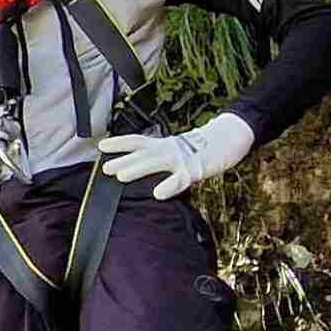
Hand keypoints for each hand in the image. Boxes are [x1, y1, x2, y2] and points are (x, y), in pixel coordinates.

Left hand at [96, 112, 255, 199]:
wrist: (229, 137)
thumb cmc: (200, 147)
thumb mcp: (176, 151)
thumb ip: (160, 159)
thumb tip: (138, 168)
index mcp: (163, 144)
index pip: (138, 141)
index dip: (120, 143)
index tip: (101, 146)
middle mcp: (169, 149)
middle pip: (142, 153)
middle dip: (123, 160)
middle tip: (105, 169)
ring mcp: (182, 158)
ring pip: (156, 162)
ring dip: (137, 168)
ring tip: (121, 176)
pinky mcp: (196, 168)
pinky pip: (181, 179)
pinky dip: (169, 185)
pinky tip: (158, 193)